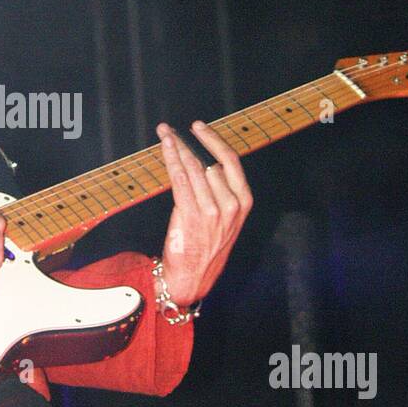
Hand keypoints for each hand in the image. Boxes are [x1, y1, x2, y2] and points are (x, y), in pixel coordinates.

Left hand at [156, 120, 252, 307]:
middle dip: (188, 141)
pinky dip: (172, 159)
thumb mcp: (225, 220)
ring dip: (176, 147)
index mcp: (243, 202)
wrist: (193, 278)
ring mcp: (212, 210)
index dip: (213, 140)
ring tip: (165, 134)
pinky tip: (165, 147)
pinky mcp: (191, 214)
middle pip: (208, 161)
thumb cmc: (206, 247)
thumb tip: (204, 162)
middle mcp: (230, 205)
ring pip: (193, 167)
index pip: (231, 161)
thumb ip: (221, 193)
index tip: (199, 128)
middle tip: (172, 129)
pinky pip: (181, 179)